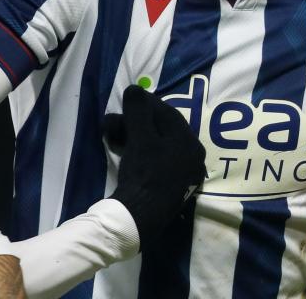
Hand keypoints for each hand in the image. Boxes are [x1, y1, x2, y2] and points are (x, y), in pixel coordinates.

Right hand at [103, 85, 206, 245]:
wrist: (140, 217)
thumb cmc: (144, 172)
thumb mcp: (139, 137)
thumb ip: (138, 110)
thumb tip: (135, 89)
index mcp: (190, 142)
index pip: (167, 112)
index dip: (144, 103)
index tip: (126, 100)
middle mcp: (192, 157)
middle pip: (161, 129)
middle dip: (135, 122)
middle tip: (115, 122)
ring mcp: (183, 174)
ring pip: (157, 145)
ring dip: (134, 137)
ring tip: (113, 137)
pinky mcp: (171, 188)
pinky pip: (156, 161)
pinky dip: (139, 153)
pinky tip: (124, 153)